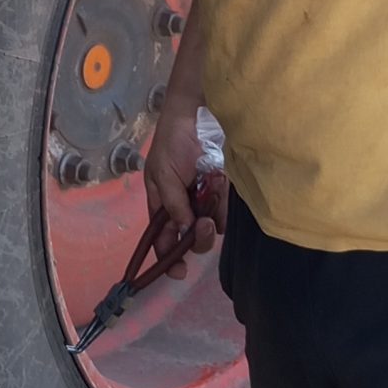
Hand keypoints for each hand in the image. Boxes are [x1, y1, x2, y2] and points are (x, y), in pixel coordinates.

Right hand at [144, 99, 227, 274]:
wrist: (196, 116)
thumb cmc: (172, 143)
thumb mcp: (163, 173)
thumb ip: (173, 204)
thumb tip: (183, 230)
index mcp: (161, 207)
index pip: (162, 241)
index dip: (169, 259)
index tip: (179, 271)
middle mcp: (183, 209)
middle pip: (189, 240)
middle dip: (197, 237)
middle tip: (204, 223)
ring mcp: (204, 202)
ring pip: (211, 228)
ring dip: (212, 216)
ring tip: (210, 188)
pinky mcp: (222, 193)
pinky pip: (226, 211)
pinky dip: (224, 203)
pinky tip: (219, 183)